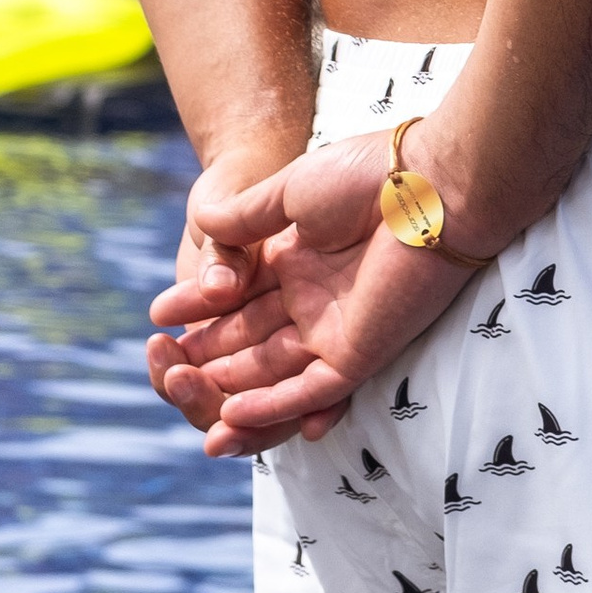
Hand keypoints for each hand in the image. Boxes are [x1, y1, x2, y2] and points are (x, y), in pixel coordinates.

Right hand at [151, 134, 479, 454]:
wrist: (433, 185)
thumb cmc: (370, 175)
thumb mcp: (292, 191)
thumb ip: (246, 218)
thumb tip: (201, 226)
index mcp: (297, 262)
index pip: (236, 298)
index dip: (197, 309)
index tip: (158, 316)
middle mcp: (313, 300)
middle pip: (247, 341)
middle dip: (203, 354)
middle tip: (162, 362)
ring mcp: (335, 330)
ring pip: (270, 373)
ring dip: (227, 387)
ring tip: (182, 390)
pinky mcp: (359, 353)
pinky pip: (309, 390)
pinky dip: (271, 407)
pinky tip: (231, 417)